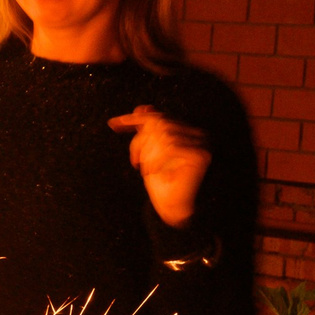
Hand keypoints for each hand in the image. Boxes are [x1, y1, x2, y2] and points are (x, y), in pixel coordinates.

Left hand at [108, 105, 209, 226]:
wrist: (172, 206)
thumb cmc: (160, 180)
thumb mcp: (148, 152)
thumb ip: (147, 130)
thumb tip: (142, 107)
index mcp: (185, 130)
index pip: (157, 118)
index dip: (133, 119)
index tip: (112, 124)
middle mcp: (197, 133)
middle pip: (158, 123)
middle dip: (141, 142)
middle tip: (136, 161)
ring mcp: (202, 143)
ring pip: (164, 135)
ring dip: (149, 154)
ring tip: (148, 170)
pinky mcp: (201, 154)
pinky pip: (171, 147)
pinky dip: (157, 160)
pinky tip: (154, 172)